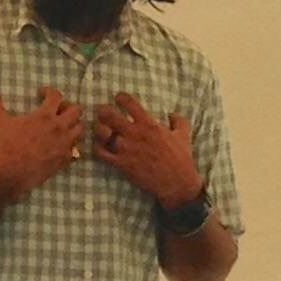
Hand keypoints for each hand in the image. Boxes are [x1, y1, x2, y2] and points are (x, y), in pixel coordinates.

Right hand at [0, 86, 82, 198]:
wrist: (11, 173)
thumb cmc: (6, 145)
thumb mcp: (0, 122)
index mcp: (45, 116)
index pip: (56, 95)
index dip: (49, 91)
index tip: (41, 94)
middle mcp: (59, 128)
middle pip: (76, 110)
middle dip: (67, 107)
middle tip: (56, 110)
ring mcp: (64, 144)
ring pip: (79, 130)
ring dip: (72, 126)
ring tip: (61, 128)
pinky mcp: (65, 159)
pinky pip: (75, 150)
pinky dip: (70, 146)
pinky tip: (59, 146)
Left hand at [94, 93, 202, 207]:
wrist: (176, 183)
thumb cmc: (181, 158)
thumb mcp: (183, 135)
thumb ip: (178, 121)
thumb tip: (171, 113)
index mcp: (149, 124)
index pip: (129, 102)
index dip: (120, 97)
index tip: (119, 99)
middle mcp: (135, 134)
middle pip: (109, 115)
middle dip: (103, 111)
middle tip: (103, 112)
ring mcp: (126, 149)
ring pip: (102, 133)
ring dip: (99, 130)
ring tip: (102, 131)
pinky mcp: (121, 164)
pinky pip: (100, 153)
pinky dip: (97, 148)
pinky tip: (101, 148)